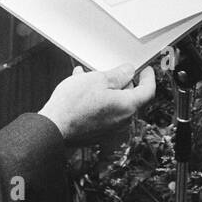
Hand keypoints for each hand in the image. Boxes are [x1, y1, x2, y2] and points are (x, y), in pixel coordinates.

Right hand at [40, 65, 155, 145]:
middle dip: (122, 82)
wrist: (53, 128)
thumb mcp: (97, 80)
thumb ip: (118, 75)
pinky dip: (96, 99)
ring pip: (114, 103)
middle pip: (130, 97)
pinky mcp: (97, 132)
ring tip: (88, 75)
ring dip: (105, 89)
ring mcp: (109, 128)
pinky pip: (102, 111)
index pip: (148, 91)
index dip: (148, 77)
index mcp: (127, 106)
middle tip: (112, 70)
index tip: (145, 69)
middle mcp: (122, 120)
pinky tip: (80, 87)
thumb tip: (129, 71)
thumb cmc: (73, 104)